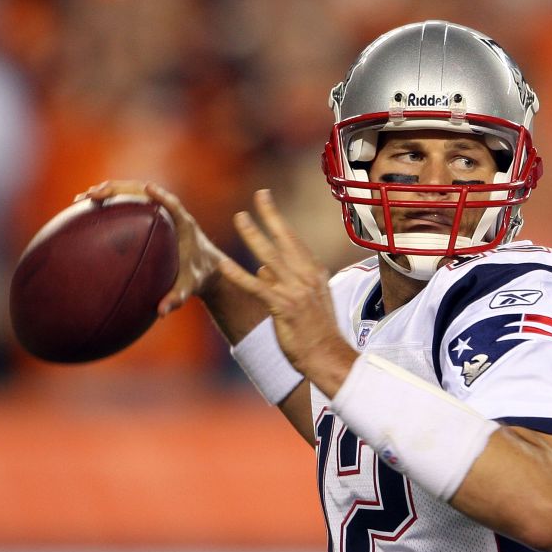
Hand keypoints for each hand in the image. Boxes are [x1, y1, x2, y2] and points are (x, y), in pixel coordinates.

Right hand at [79, 180, 225, 316]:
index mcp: (184, 224)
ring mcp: (158, 212)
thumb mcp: (190, 288)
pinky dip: (109, 205)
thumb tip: (161, 313)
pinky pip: (128, 206)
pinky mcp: (149, 217)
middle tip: (94, 195)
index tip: (147, 189)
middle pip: (144, 192)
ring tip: (83, 199)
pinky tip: (86, 213)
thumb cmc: (198, 276)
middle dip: (119, 190)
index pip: (172, 204)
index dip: (160, 195)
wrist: (206, 268)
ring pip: (133, 194)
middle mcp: (170, 213)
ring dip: (110, 193)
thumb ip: (178, 298)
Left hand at [218, 190, 356, 395]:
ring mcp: (296, 291)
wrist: (327, 356)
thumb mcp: (306, 302)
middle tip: (260, 195)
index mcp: (315, 274)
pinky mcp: (283, 307)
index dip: (280, 221)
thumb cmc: (316, 333)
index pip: (296, 241)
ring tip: (240, 218)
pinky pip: (256, 287)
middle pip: (286, 240)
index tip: (268, 202)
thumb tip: (262, 269)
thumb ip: (285, 282)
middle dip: (271, 216)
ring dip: (253, 236)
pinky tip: (224, 264)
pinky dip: (238, 275)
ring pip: (270, 257)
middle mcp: (307, 278)